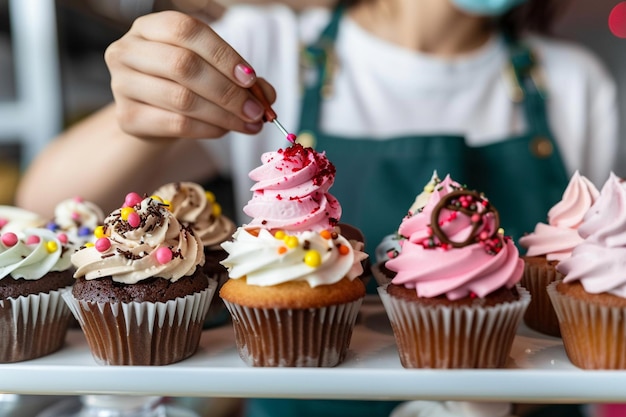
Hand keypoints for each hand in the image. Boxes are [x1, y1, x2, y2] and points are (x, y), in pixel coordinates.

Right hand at [104, 10, 275, 139]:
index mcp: (151, 27)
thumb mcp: (211, 72)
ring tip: (248, 124)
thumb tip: (267, 95)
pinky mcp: (127, 117)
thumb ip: (239, 78)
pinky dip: (207, 129)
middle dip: (228, 91)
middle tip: (256, 111)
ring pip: (181, 99)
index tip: (251, 78)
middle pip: (183, 66)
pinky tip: (224, 130)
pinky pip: (175, 124)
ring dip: (223, 115)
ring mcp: (122, 84)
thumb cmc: (185, 86)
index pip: (187, 30)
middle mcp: (128, 49)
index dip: (222, 54)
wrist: (152, 117)